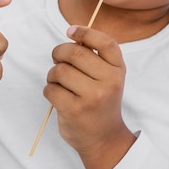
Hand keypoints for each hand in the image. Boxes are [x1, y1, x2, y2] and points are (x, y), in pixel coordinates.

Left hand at [44, 25, 135, 168]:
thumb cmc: (102, 101)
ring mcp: (92, 96)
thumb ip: (96, 57)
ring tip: (59, 82)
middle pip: (75, 53)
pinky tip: (58, 96)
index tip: (71, 30)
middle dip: (59, 53)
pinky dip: (49, 90)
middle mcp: (109, 81)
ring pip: (60, 71)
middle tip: (58, 59)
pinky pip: (51, 89)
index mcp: (118, 70)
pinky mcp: (74, 109)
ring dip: (53, 74)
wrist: (104, 137)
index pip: (105, 42)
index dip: (86, 32)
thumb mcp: (109, 77)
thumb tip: (73, 32)